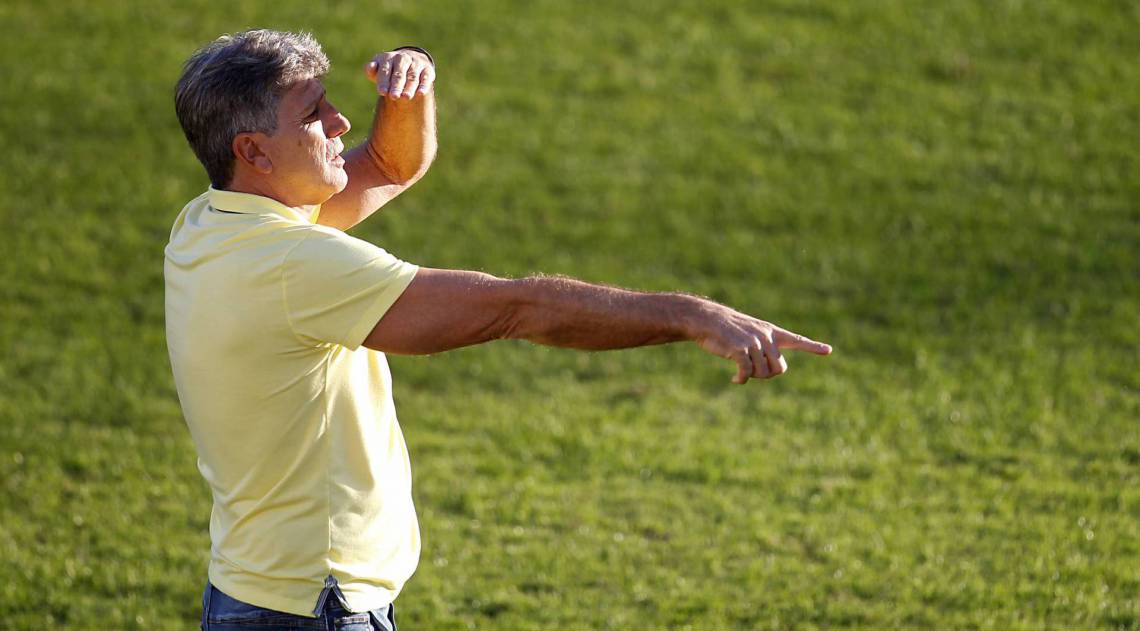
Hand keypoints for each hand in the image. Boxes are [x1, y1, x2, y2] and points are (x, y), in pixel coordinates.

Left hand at [365, 49, 434, 99]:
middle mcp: (403, 58)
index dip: (384, 81)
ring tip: (405, 97)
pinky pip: (426, 77)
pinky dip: (424, 85)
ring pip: (412, 76)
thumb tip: (370, 67)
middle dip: (396, 85)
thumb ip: (371, 70)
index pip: (385, 70)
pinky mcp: (427, 69)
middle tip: (394, 97)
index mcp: (388, 58)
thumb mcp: (378, 68)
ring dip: (409, 87)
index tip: (382, 92)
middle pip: (399, 73)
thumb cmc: (389, 69)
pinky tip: (420, 93)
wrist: (409, 60)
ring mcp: (416, 63)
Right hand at [693, 305, 831, 383]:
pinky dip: (742, 379)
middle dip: (768, 375)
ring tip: (741, 372)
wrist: (707, 319)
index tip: (828, 350)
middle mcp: (766, 336)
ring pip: (763, 372)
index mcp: (771, 331)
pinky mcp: (740, 348)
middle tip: (753, 372)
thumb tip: (773, 370)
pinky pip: (747, 372)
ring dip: (751, 377)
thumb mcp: (749, 335)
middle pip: (779, 368)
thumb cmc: (727, 330)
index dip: (812, 346)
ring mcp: (753, 342)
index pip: (796, 339)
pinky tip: (735, 380)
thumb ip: (763, 349)